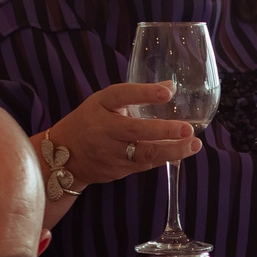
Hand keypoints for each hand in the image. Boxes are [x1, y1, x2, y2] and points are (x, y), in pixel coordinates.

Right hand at [46, 82, 201, 187]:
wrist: (63, 156)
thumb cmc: (90, 122)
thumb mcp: (105, 102)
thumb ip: (137, 95)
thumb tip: (172, 86)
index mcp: (100, 105)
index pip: (121, 96)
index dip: (144, 94)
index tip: (167, 92)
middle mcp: (104, 129)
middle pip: (135, 131)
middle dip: (164, 131)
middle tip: (188, 128)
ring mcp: (110, 153)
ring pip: (143, 154)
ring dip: (172, 151)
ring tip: (193, 145)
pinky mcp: (117, 170)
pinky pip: (143, 165)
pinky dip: (164, 159)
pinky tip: (182, 153)